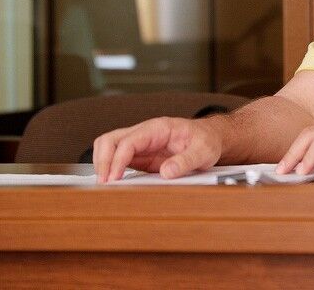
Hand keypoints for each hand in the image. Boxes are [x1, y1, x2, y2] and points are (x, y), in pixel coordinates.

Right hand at [92, 116, 224, 182]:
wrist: (211, 138)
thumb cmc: (207, 140)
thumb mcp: (204, 151)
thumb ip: (186, 161)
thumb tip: (167, 173)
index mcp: (158, 128)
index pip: (129, 141)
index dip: (118, 159)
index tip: (115, 178)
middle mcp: (145, 133)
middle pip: (110, 140)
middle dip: (103, 160)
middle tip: (104, 183)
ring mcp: (140, 144)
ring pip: (109, 147)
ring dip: (103, 164)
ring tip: (105, 184)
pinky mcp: (140, 156)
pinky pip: (117, 159)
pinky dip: (110, 169)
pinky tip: (113, 184)